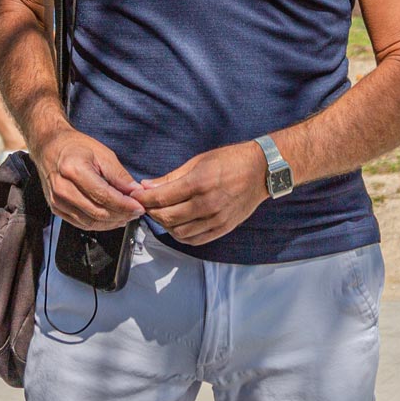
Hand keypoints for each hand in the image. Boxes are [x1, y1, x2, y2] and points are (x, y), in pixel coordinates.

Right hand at [37, 127, 144, 229]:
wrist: (49, 147)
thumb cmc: (74, 147)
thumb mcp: (102, 153)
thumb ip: (119, 175)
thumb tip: (135, 191)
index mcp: (74, 170)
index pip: (104, 196)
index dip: (124, 205)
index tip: (139, 207)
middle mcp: (62, 188)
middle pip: (97, 211)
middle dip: (121, 215)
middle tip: (136, 212)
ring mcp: (57, 200)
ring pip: (89, 222)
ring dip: (111, 222)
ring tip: (127, 216)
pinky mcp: (56, 208)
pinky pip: (80, 223)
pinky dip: (99, 224)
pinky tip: (111, 219)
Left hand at [130, 141, 268, 245]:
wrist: (263, 170)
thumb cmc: (231, 161)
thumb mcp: (199, 161)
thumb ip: (171, 177)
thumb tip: (147, 186)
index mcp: (200, 183)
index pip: (161, 198)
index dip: (143, 199)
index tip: (136, 196)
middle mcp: (208, 203)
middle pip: (167, 217)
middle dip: (151, 212)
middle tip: (147, 205)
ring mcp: (217, 218)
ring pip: (178, 232)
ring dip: (165, 225)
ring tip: (163, 214)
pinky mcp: (224, 227)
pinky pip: (195, 239)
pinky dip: (181, 235)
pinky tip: (178, 225)